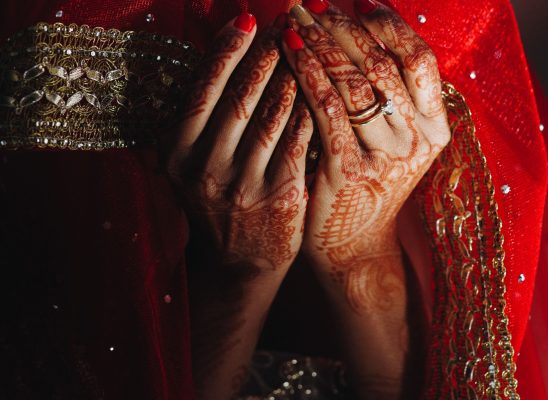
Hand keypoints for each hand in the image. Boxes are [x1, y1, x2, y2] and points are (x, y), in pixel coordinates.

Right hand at [166, 14, 312, 399]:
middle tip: (286, 26)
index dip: (227, 51)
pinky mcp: (280, 197)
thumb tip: (221, 58)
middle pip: (240, 97)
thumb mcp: (192, 166)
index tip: (247, 20)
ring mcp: (243, 185)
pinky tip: (320, 89)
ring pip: (272, 115)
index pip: (203, 90)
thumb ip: (199, 121)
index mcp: (176, 153)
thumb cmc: (219, 203)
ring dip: (292, 76)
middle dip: (266, 56)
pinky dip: (310, 111)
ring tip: (306, 50)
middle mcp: (204, 168)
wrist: (237, 262)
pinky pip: (299, 141)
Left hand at [283, 0, 449, 312]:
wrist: (353, 246)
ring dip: (320, 42)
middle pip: (383, 64)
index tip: (357, 1)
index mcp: (435, 128)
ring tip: (294, 17)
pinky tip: (289, 50)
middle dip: (343, 26)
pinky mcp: (348, 170)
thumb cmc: (367, 187)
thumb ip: (390, 99)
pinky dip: (307, 73)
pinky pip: (327, 109)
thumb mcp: (393, 143)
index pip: (418, 59)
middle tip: (312, 1)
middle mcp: (418, 140)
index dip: (388, 24)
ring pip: (354, 82)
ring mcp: (385, 157)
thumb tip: (362, 34)